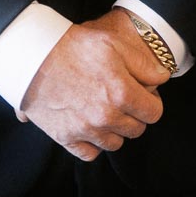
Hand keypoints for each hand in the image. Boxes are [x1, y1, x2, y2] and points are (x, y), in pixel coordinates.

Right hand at [20, 8, 168, 160]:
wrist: (33, 55)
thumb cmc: (74, 45)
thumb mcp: (113, 42)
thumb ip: (144, 64)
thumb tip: (162, 79)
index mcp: (122, 92)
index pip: (154, 113)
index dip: (150, 101)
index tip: (141, 93)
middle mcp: (106, 117)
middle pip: (136, 129)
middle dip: (133, 114)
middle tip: (121, 97)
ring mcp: (86, 130)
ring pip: (115, 143)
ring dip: (114, 128)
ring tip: (103, 108)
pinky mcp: (66, 138)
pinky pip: (91, 153)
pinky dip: (93, 142)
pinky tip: (89, 124)